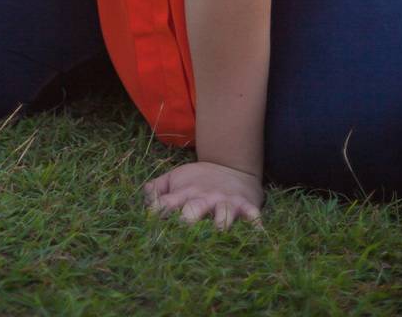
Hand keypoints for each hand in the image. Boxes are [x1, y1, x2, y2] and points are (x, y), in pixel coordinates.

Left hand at [143, 160, 264, 230]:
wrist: (232, 166)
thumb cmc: (198, 180)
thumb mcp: (175, 178)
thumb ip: (157, 189)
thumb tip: (143, 198)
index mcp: (184, 193)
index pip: (166, 204)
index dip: (156, 215)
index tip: (149, 230)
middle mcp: (204, 198)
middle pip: (194, 210)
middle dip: (187, 221)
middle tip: (182, 233)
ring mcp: (225, 202)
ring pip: (224, 214)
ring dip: (222, 223)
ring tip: (219, 233)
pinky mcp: (246, 206)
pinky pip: (253, 216)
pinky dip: (256, 226)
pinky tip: (258, 236)